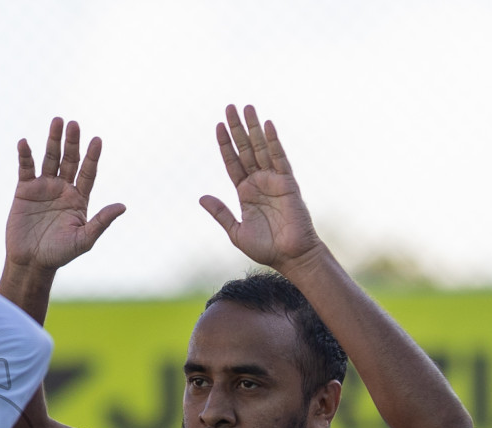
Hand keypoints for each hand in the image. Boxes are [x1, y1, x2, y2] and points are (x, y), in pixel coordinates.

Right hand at [4, 118, 124, 272]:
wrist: (31, 262)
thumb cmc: (59, 254)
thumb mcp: (84, 240)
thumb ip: (101, 222)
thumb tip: (122, 206)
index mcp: (79, 198)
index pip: (88, 172)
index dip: (93, 157)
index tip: (97, 141)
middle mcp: (63, 188)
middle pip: (70, 160)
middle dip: (72, 142)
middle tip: (74, 124)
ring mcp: (44, 187)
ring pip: (50, 158)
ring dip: (53, 140)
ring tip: (57, 121)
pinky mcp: (25, 190)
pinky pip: (26, 168)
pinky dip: (25, 155)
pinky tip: (24, 143)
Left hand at [199, 104, 322, 272]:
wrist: (290, 256)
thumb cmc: (266, 248)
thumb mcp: (235, 231)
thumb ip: (221, 213)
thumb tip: (202, 197)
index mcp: (245, 192)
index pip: (232, 162)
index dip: (225, 144)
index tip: (218, 126)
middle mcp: (259, 181)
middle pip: (245, 149)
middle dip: (237, 128)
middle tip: (230, 106)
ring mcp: (273, 180)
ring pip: (261, 148)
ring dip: (253, 128)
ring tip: (246, 107)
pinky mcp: (288, 182)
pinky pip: (279, 158)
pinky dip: (273, 141)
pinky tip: (266, 125)